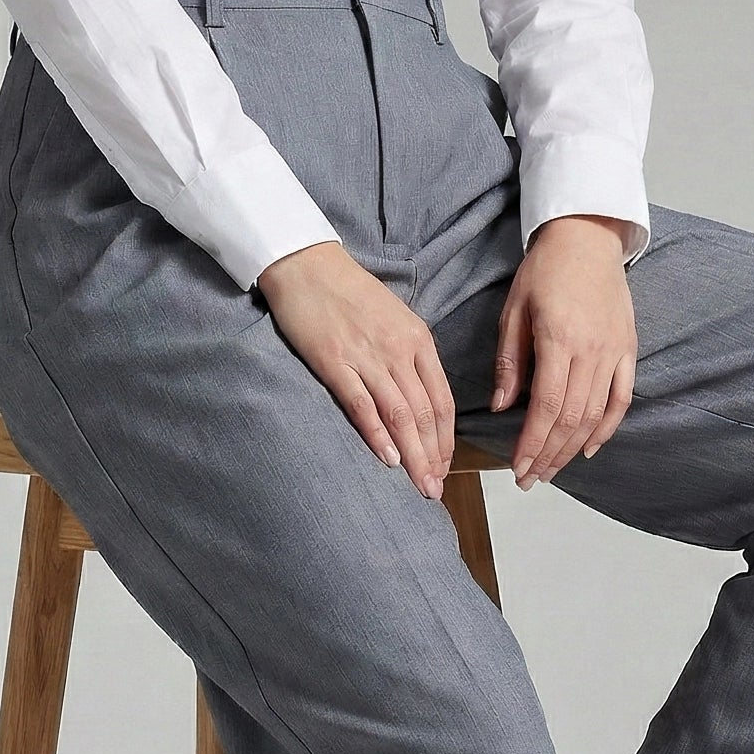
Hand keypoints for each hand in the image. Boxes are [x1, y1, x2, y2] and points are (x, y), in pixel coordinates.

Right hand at [257, 240, 455, 498]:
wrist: (308, 264)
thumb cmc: (350, 292)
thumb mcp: (394, 320)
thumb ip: (410, 357)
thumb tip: (420, 399)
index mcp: (418, 340)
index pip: (442, 400)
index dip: (446, 439)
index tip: (445, 466)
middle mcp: (399, 350)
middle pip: (425, 413)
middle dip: (433, 457)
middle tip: (435, 488)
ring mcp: (367, 357)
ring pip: (400, 415)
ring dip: (412, 455)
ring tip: (419, 484)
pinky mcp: (335, 362)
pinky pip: (362, 405)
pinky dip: (377, 435)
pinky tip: (387, 459)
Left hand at [490, 215, 637, 488]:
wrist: (587, 236)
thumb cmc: (544, 270)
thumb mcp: (514, 311)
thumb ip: (510, 362)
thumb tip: (502, 407)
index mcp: (559, 340)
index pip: (547, 407)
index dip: (532, 443)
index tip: (517, 467)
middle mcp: (591, 351)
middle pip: (572, 419)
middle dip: (549, 455)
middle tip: (529, 478)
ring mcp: (614, 352)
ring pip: (596, 415)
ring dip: (572, 449)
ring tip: (551, 470)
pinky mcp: (628, 350)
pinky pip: (621, 399)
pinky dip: (606, 428)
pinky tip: (588, 449)